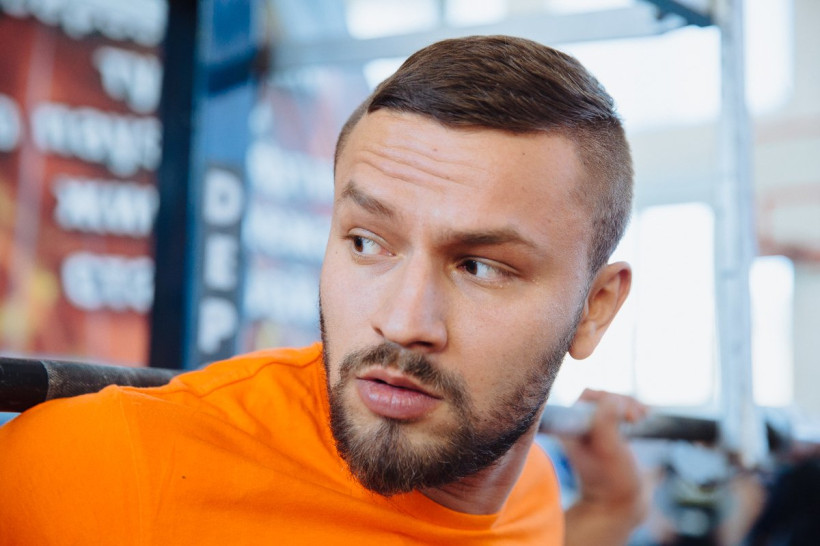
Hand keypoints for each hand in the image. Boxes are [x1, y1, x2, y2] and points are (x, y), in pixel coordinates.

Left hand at [562, 389, 648, 545]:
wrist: (620, 507)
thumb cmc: (613, 482)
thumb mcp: (609, 451)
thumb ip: (606, 421)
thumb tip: (613, 399)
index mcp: (572, 429)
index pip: (588, 396)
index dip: (609, 398)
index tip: (627, 416)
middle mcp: (582, 427)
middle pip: (604, 398)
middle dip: (624, 402)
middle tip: (637, 418)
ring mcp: (596, 431)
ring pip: (614, 404)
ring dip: (631, 406)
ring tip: (642, 418)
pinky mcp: (610, 435)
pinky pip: (621, 413)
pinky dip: (634, 412)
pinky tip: (644, 418)